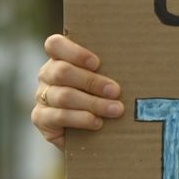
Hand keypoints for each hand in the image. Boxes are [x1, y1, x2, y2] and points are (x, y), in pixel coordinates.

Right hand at [33, 34, 124, 149]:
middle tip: (116, 91)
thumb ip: (111, 70)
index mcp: (60, 58)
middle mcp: (47, 75)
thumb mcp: (107, 82)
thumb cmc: (105, 99)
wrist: (95, 134)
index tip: (97, 63)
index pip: (55, 44)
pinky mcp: (41, 118)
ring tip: (115, 110)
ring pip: (64, 96)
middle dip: (92, 81)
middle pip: (62, 71)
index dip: (74, 52)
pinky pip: (58, 116)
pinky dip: (80, 119)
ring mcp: (42, 96)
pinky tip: (97, 123)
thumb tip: (138, 65)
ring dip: (93, 103)